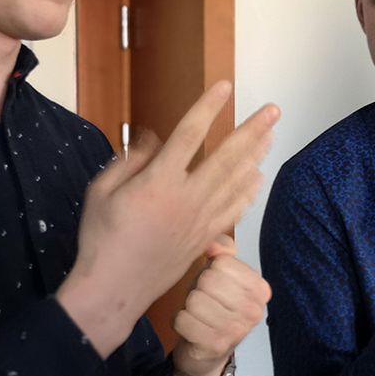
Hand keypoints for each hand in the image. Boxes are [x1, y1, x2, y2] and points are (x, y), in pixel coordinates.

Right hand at [56, 81, 279, 357]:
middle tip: (273, 111)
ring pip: (236, 182)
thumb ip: (129, 161)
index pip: (189, 134)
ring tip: (271, 135)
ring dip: (256, 156)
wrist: (114, 289)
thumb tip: (154, 138)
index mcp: (158, 182)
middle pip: (226, 157)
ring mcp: (200, 220)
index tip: (224, 86)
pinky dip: (248, 192)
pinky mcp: (205, 239)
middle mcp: (187, 197)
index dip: (208, 107)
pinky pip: (233, 211)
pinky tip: (257, 178)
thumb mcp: (102, 192)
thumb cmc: (101, 239)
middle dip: (252, 130)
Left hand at [168, 235, 270, 375]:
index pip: (222, 262)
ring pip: (194, 300)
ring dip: (189, 307)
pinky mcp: (215, 345)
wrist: (206, 353)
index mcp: (260, 289)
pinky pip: (182, 319)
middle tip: (205, 303)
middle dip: (198, 290)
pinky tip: (191, 329)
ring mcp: (237, 330)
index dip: (210, 271)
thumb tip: (212, 244)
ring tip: (198, 316)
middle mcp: (254, 310)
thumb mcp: (220, 273)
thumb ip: (221, 248)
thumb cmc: (213, 307)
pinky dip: (180, 322)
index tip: (216, 286)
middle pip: (207, 280)